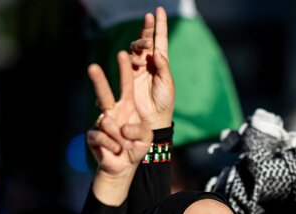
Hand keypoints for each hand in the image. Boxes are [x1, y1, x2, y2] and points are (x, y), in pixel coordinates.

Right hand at [88, 52, 152, 178]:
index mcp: (127, 106)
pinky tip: (116, 151)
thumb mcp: (147, 138)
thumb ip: (139, 130)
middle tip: (92, 67)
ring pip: (106, 121)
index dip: (125, 69)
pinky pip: (101, 136)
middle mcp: (113, 111)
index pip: (126, 84)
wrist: (124, 167)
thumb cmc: (137, 148)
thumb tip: (122, 127)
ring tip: (124, 146)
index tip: (123, 54)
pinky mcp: (92, 135)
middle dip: (98, 80)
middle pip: (103, 93)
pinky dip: (111, 145)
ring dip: (118, 137)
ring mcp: (101, 123)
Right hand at [128, 7, 173, 129]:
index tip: (158, 10)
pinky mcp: (129, 76)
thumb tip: (156, 51)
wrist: (153, 119)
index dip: (160, 25)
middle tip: (149, 19)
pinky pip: (128, 62)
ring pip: (135, 49)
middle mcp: (149, 62)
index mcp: (162, 62)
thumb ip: (163, 67)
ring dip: (139, 44)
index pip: (160, 39)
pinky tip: (136, 62)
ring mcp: (138, 69)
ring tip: (144, 49)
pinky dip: (131, 58)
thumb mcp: (167, 83)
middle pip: (147, 40)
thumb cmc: (164, 102)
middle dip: (147, 28)